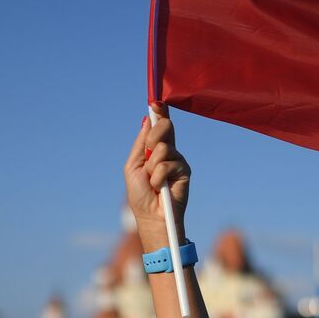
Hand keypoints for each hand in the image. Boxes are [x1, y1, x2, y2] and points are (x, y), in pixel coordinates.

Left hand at [124, 108, 190, 249]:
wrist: (152, 216)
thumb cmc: (140, 195)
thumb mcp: (133, 166)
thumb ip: (141, 144)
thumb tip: (147, 119)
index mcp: (155, 149)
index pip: (160, 125)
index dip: (159, 112)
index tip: (156, 101)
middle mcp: (169, 151)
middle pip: (165, 127)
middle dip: (153, 137)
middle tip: (148, 156)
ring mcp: (178, 160)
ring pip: (163, 148)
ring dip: (152, 166)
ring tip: (153, 181)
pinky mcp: (185, 170)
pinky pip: (168, 164)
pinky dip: (159, 177)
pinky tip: (161, 187)